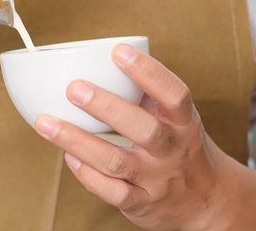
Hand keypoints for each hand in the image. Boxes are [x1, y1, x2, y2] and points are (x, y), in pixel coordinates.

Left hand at [35, 44, 234, 230]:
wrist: (208, 201)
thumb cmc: (182, 147)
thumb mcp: (178, 119)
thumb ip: (148, 94)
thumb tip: (105, 61)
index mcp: (184, 123)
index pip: (173, 94)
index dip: (148, 72)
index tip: (119, 52)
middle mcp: (173, 150)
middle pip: (144, 129)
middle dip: (107, 108)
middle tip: (74, 88)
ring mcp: (156, 180)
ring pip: (116, 161)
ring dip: (79, 141)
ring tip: (47, 124)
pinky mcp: (141, 203)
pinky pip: (111, 192)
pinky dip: (87, 174)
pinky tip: (68, 156)